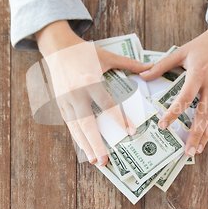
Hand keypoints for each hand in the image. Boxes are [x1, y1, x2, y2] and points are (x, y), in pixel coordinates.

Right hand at [36, 21, 152, 165]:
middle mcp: (76, 94)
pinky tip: (84, 148)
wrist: (57, 48)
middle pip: (87, 124)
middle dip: (96, 143)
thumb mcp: (108, 56)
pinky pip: (70, 124)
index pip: (107, 105)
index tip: (130, 131)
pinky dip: (77, 137)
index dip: (119, 120)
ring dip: (85, 145)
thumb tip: (150, 68)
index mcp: (90, 81)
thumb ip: (129, 64)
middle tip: (104, 160)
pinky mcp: (60, 104)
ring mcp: (66, 101)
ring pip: (76, 128)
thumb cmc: (84, 52)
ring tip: (94, 161)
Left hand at [140, 6, 207, 156]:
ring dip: (207, 134)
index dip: (174, 113)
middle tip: (188, 152)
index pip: (184, 98)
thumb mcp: (181, 52)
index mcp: (198, 74)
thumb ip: (161, 65)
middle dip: (195, 134)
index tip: (163, 126)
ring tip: (198, 149)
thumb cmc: (203, 44)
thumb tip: (142, 75)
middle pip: (203, 113)